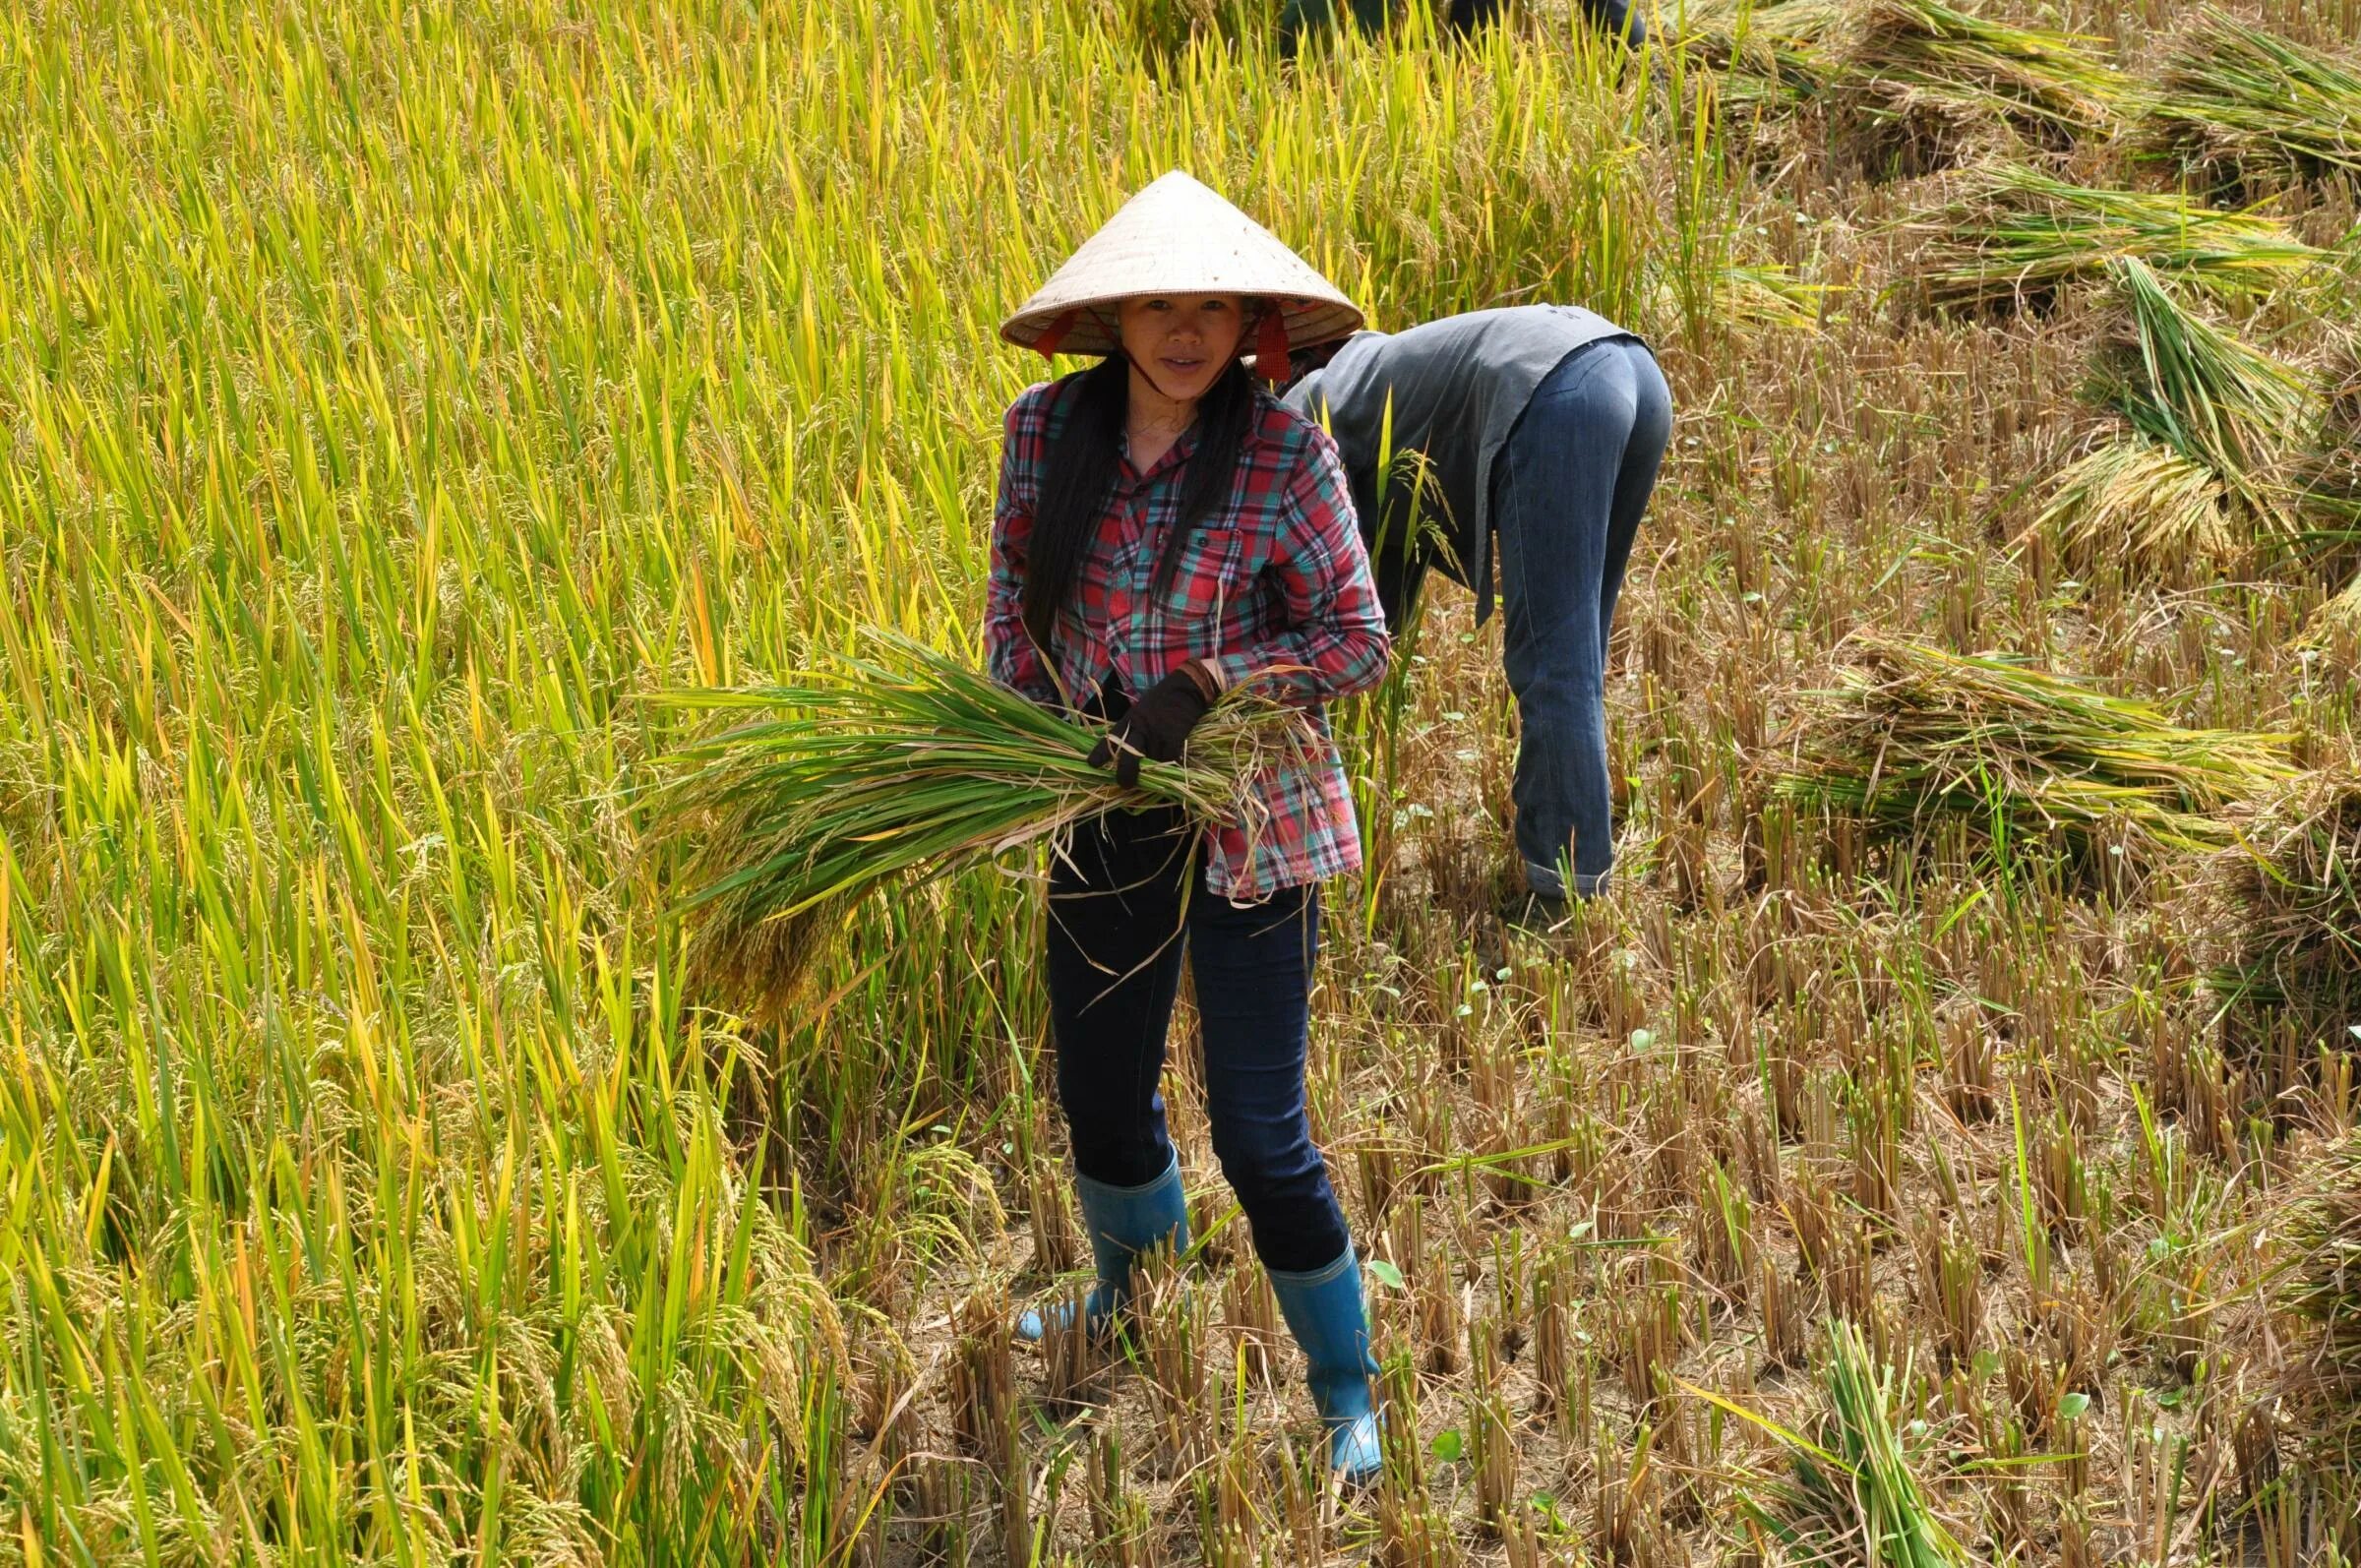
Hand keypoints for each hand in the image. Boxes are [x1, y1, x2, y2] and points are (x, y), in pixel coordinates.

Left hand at [1087, 665, 1214, 786]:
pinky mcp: (1173, 739)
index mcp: (1129, 720)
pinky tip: (1173, 757)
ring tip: (1158, 761)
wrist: (1185, 689)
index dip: (1100, 753)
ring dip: (1154, 767)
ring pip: (1152, 762)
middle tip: (1125, 784)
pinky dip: (1171, 762)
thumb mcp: (1140, 710)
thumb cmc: (1163, 699)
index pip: (1111, 738)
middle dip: (1125, 774)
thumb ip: (1134, 729)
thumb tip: (1130, 751)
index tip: (1092, 764)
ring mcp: (1156, 735)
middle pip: (1128, 757)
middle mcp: (1140, 729)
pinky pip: (1169, 759)